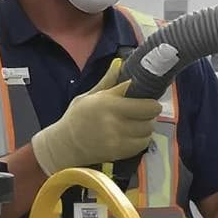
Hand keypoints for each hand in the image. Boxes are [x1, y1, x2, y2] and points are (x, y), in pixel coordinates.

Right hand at [29, 57, 160, 174]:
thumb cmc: (77, 116)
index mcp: (109, 104)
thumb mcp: (89, 95)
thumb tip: (119, 63)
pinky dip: (140, 140)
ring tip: (136, 124)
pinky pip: (141, 146)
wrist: (64, 144)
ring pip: (147, 134)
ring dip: (145, 128)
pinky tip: (131, 135)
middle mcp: (115, 123)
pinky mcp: (118, 153)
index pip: (147, 106)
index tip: (148, 102)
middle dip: (149, 116)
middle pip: (150, 121)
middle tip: (142, 113)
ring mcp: (117, 141)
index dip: (152, 104)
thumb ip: (108, 81)